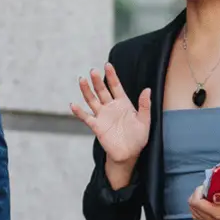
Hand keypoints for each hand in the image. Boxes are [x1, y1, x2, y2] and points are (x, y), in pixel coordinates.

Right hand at [71, 64, 150, 188]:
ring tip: (82, 80)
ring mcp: (102, 115)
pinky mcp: (97, 126)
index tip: (107, 65)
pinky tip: (73, 105)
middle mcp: (111, 107)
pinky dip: (79, 112)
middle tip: (93, 71)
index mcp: (123, 103)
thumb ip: (144, 105)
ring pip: (92, 100)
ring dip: (86, 91)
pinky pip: (86, 117)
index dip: (112, 76)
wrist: (129, 154)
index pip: (116, 86)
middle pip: (102, 90)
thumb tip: (147, 89)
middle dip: (98, 81)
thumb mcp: (144, 121)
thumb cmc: (138, 138)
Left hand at [188, 185, 219, 219]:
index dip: (199, 191)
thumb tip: (214, 197)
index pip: (196, 202)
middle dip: (197, 195)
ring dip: (197, 200)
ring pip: (194, 212)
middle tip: (207, 188)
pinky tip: (206, 201)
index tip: (208, 185)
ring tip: (207, 193)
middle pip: (192, 207)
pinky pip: (198, 215)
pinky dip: (199, 207)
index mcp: (218, 214)